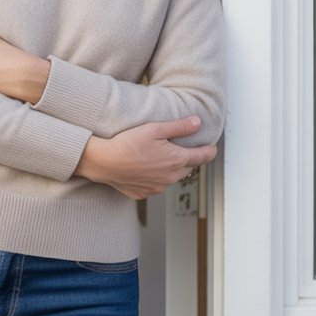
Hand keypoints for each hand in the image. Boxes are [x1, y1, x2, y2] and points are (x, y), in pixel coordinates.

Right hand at [74, 116, 216, 199]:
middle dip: (188, 158)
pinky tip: (144, 167)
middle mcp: (171, 177)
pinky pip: (157, 185)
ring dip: (171, 168)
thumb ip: (179, 126)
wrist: (104, 162)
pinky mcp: (145, 193)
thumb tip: (197, 122)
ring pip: (173, 177)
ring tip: (158, 156)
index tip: (211, 147)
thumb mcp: (154, 129)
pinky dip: (156, 177)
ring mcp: (158, 187)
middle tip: (180, 148)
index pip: (203, 156)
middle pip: (189, 167)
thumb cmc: (127, 143)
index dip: (209, 150)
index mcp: (176, 160)